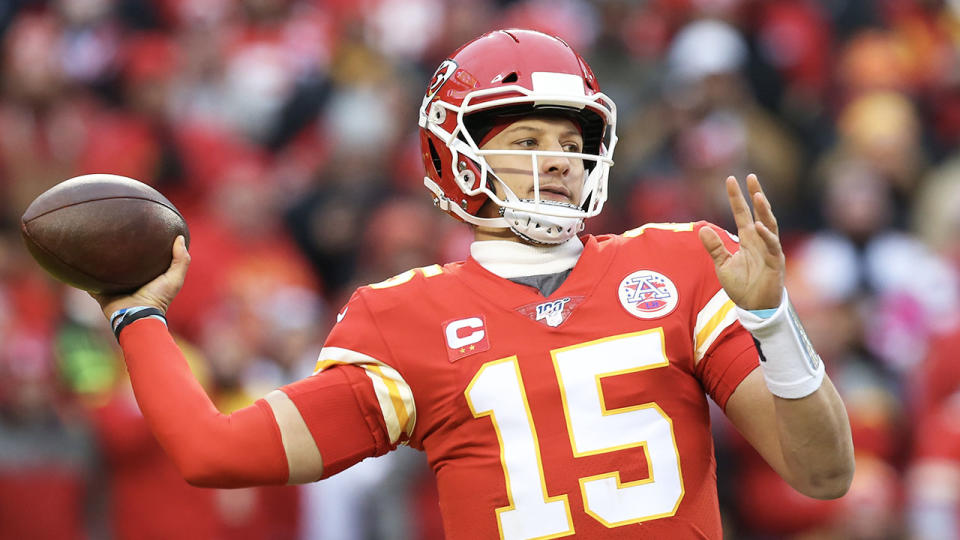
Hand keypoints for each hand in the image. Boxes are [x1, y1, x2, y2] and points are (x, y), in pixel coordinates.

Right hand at [90, 235, 190, 318]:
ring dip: (98, 261)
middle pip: (120, 263)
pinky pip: (89, 282)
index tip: (138, 229)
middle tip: (112, 232)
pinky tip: (79, 260)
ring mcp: (112, 287)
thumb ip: (181, 260)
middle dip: (116, 250)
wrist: (138, 315)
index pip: (142, 258)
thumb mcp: (174, 278)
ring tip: (92, 242)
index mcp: (144, 276)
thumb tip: (180, 237)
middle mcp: (128, 281)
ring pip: (103, 270)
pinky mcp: (100, 292)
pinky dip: (84, 275)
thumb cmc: (158, 298)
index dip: (142, 246)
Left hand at [699, 174, 783, 309]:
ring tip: (757, 195)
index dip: (736, 197)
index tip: (730, 179)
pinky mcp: (775, 261)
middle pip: (759, 212)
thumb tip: (702, 228)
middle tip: (751, 176)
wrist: (754, 307)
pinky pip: (771, 245)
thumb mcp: (722, 265)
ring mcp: (770, 249)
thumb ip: (714, 247)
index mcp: (747, 239)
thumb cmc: (741, 286)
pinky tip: (758, 226)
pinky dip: (765, 235)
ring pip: (769, 224)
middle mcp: (760, 240)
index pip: (742, 213)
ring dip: (764, 210)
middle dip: (756, 194)